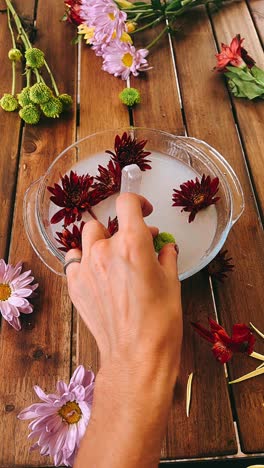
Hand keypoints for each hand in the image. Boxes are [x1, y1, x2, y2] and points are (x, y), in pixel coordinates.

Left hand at [65, 193, 181, 374]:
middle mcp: (105, 251)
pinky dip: (85, 261)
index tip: (143, 210)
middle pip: (106, 223)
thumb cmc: (159, 321)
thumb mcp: (171, 282)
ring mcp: (86, 268)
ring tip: (112, 258)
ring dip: (100, 242)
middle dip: (122, 230)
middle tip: (136, 246)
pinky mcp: (75, 285)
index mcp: (132, 244)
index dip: (136, 201)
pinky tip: (99, 275)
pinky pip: (74, 261)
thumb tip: (164, 246)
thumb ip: (166, 255)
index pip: (126, 203)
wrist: (137, 355)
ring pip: (87, 238)